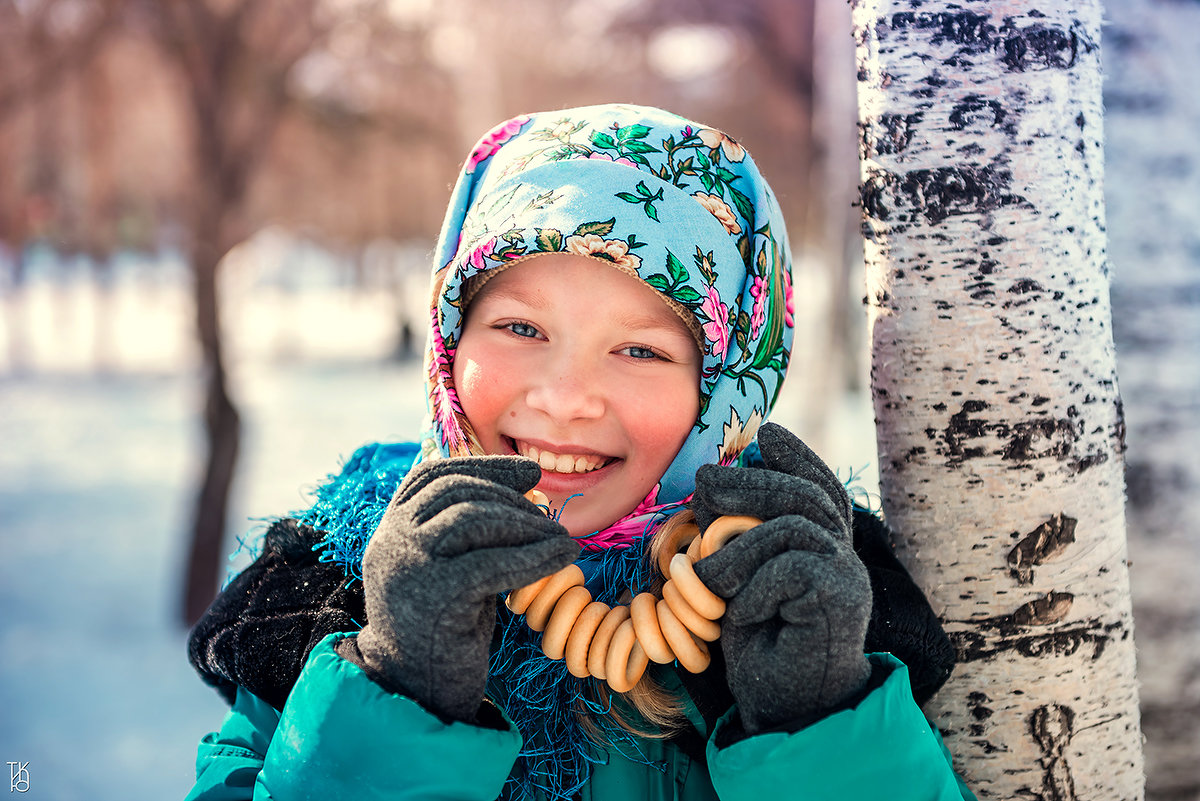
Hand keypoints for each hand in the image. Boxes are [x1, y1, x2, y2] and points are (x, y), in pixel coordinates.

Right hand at [345, 456, 578, 721]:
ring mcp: (408, 566)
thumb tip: (525, 491)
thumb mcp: (446, 568)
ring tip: (560, 538)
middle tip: (551, 518)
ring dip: (525, 524)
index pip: (433, 476)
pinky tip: (563, 556)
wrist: (414, 692)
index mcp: (390, 529)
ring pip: (472, 520)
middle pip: (457, 494)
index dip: (484, 467)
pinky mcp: (434, 596)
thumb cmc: (441, 627)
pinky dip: (535, 556)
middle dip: (511, 498)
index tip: (530, 473)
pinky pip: (492, 563)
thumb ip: (465, 532)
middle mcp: (391, 541)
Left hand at [692, 423, 871, 733]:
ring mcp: (847, 576)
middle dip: (750, 482)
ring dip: (736, 545)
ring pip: (791, 527)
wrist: (786, 708)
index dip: (796, 456)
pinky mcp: (841, 597)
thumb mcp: (740, 578)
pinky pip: (789, 566)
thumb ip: (737, 534)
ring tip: (707, 574)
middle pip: (803, 496)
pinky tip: (738, 610)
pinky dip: (752, 583)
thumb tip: (713, 480)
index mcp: (825, 546)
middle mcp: (844, 555)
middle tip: (704, 484)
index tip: (768, 432)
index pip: (818, 487)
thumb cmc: (759, 644)